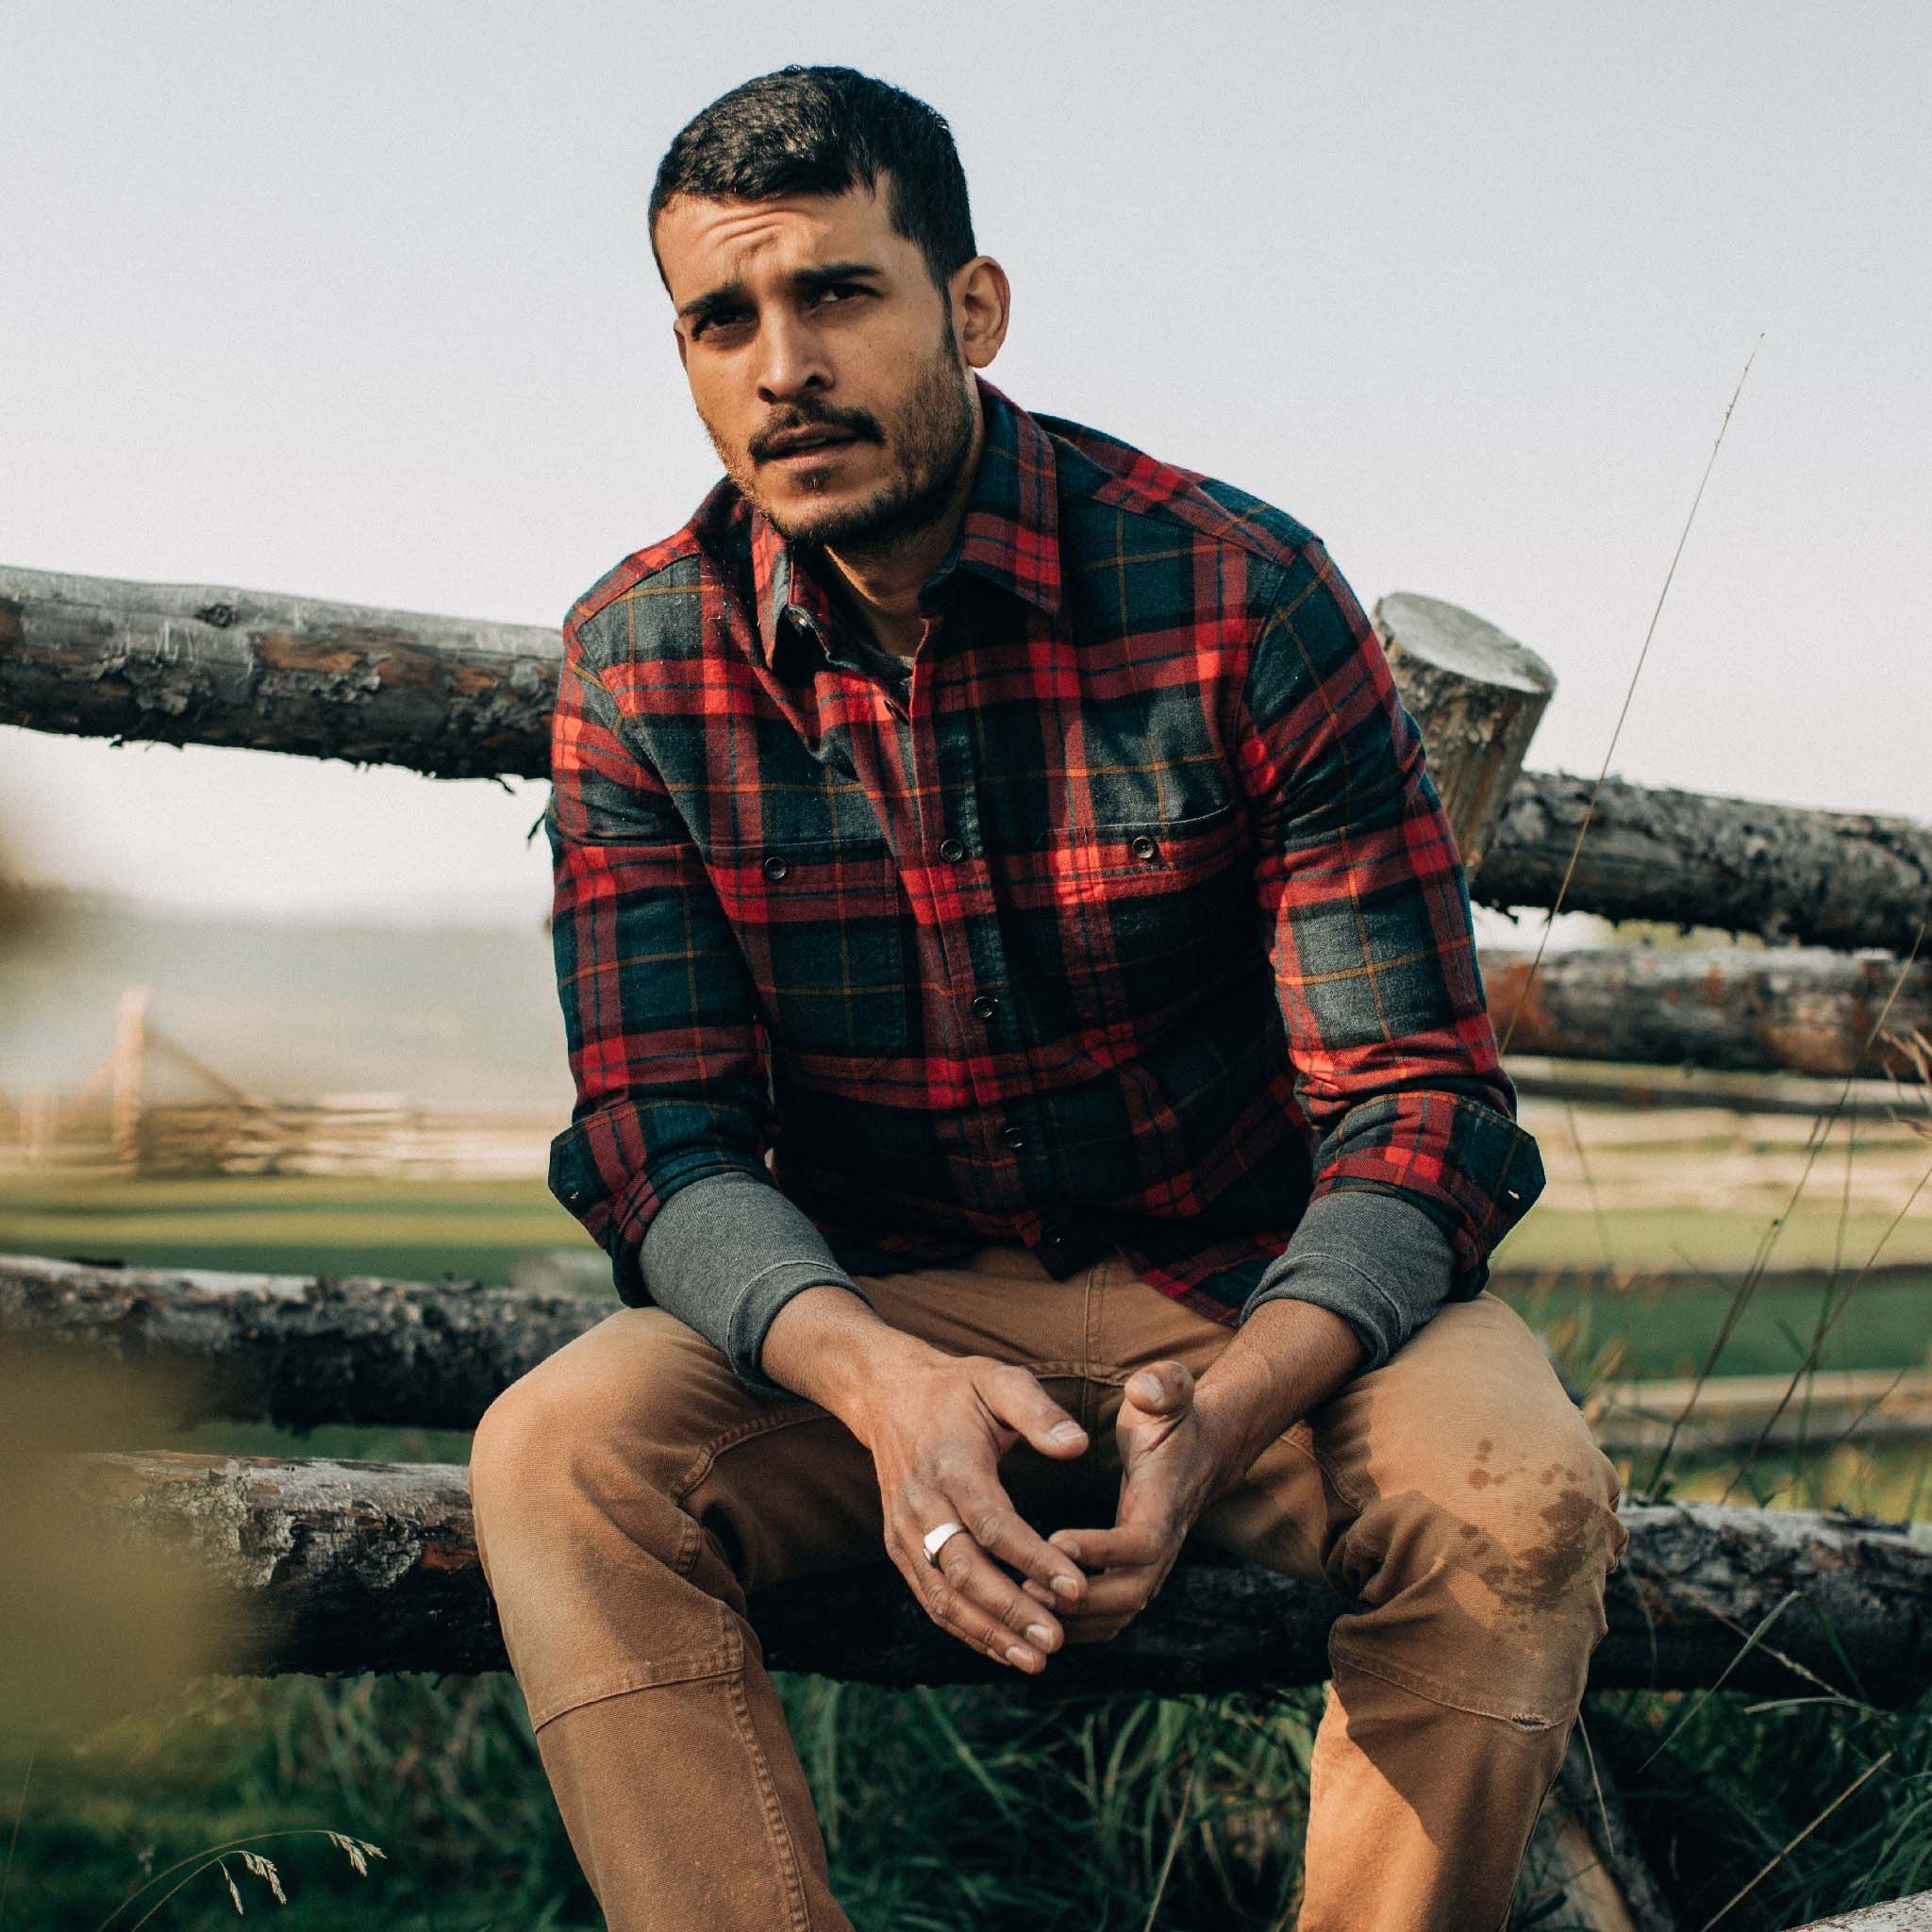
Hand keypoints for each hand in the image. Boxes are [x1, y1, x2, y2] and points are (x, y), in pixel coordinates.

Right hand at [860, 1350, 1092, 1674]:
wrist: (886, 1394)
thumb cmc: (957, 1389)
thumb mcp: (1000, 1381)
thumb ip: (1039, 1413)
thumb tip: (1077, 1448)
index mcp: (950, 1465)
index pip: (993, 1523)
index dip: (1034, 1560)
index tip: (1076, 1587)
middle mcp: (921, 1505)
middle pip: (964, 1571)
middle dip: (1010, 1611)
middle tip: (1055, 1640)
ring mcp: (904, 1532)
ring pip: (943, 1596)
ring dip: (988, 1633)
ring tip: (1036, 1660)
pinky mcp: (899, 1549)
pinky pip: (931, 1599)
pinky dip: (965, 1630)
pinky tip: (1003, 1651)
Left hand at [1027, 1360, 1227, 1644]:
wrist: (1200, 1448)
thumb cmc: (1172, 1417)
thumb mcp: (1169, 1392)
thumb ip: (1163, 1386)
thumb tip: (1146, 1391)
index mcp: (1166, 1502)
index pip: (1143, 1541)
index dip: (1102, 1548)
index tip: (1055, 1541)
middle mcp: (1165, 1542)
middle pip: (1132, 1593)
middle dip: (1081, 1599)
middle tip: (1026, 1587)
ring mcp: (1153, 1564)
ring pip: (1120, 1612)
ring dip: (1074, 1617)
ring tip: (1021, 1601)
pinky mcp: (1137, 1572)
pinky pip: (1110, 1614)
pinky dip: (1077, 1622)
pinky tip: (1034, 1612)